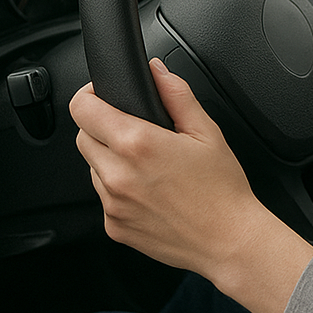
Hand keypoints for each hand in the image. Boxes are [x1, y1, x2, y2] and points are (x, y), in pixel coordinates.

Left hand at [70, 58, 312, 312]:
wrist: (229, 242)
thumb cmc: (222, 190)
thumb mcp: (208, 132)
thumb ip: (177, 95)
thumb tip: (156, 71)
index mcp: (137, 143)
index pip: (83, 108)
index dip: (90, 95)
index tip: (104, 96)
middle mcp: (118, 174)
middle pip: (83, 136)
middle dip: (102, 127)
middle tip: (137, 132)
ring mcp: (112, 204)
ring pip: (93, 168)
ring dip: (110, 160)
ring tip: (148, 167)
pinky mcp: (114, 227)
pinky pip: (104, 197)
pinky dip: (119, 190)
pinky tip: (150, 192)